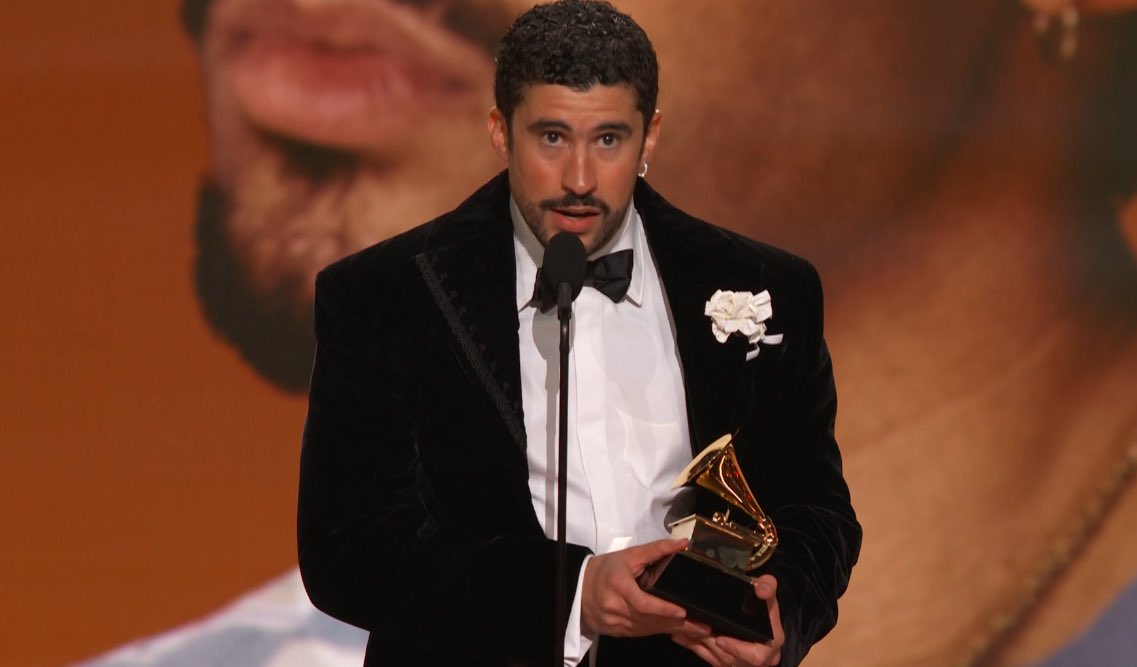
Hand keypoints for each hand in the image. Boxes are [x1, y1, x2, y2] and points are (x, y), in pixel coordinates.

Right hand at [580, 538, 710, 639]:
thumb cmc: (606, 569)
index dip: (663, 609)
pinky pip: (641, 634)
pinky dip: (658, 631)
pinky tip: (673, 629)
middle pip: (649, 620)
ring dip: (671, 630)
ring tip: (695, 630)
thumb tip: (682, 543)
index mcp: (618, 585)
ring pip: (647, 630)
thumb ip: (657, 549)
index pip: (643, 603)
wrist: (579, 588)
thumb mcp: (630, 555)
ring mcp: (614, 622)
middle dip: (677, 625)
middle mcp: (614, 606)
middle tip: (702, 627)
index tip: (682, 611)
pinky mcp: (616, 631)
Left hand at [672, 575, 784, 665]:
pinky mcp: (725, 663)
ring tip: (682, 629)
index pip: (755, 656)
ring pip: (716, 659)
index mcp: (769, 645)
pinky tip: (679, 635)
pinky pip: (707, 657)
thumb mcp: (767, 593)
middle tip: (696, 631)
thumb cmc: (761, 606)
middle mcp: (756, 660)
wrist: (755, 617)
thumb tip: (761, 590)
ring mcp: (739, 663)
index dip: (737, 650)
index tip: (720, 639)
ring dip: (699, 645)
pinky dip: (693, 646)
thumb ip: (767, 587)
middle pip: (730, 659)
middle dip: (711, 647)